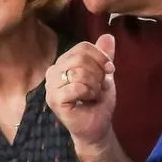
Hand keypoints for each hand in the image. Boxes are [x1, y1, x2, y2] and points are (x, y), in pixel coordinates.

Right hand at [46, 35, 116, 150]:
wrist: (97, 126)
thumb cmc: (98, 102)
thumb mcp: (104, 75)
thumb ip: (104, 56)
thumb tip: (109, 35)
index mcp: (63, 62)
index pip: (83, 47)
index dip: (101, 57)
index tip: (110, 70)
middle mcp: (54, 71)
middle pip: (81, 58)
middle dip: (98, 73)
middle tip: (99, 87)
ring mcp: (51, 86)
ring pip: (79, 72)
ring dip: (94, 85)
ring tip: (92, 94)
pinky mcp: (54, 100)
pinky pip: (76, 86)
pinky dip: (89, 93)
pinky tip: (87, 100)